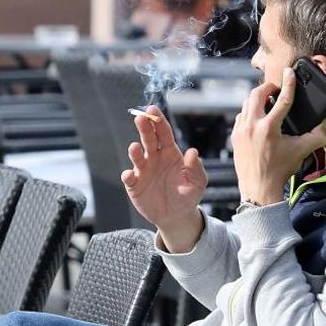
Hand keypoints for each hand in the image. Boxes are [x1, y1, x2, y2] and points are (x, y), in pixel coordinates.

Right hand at [121, 107, 207, 250]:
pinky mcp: (135, 185)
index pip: (163, 133)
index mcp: (170, 153)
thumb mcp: (197, 182)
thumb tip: (193, 152)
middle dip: (144, 127)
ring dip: (134, 151)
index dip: (158, 121)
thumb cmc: (188, 195)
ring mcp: (143, 170)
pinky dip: (128, 175)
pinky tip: (130, 175)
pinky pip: (129, 178)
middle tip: (140, 117)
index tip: (153, 109)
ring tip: (135, 148)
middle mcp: (154, 158)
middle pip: (148, 139)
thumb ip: (195, 168)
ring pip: (136, 156)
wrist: (176, 216)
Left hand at [231, 67, 325, 206]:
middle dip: (267, 87)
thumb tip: (324, 124)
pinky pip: (241, 116)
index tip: (290, 72)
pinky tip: (257, 117)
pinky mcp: (235, 136)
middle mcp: (252, 125)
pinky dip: (249, 112)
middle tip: (276, 89)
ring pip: (246, 103)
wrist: (258, 189)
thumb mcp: (301, 152)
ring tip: (268, 101)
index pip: (282, 99)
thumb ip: (316, 136)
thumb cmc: (280, 170)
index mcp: (269, 128)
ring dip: (257, 98)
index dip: (288, 83)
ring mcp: (241, 130)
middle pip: (257, 94)